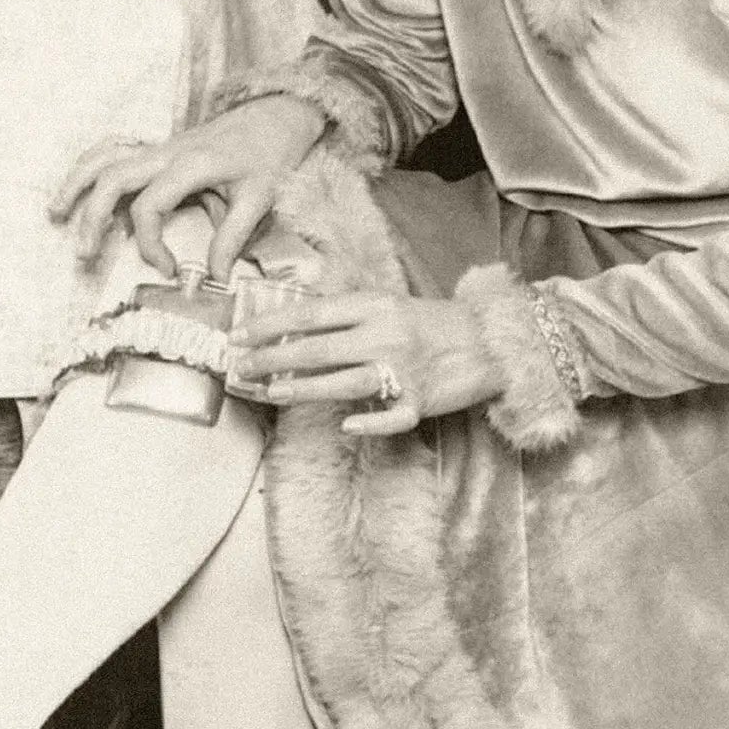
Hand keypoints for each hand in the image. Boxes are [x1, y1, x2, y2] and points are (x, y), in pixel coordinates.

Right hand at [48, 95, 325, 277]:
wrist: (275, 117)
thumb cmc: (269, 156)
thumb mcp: (259, 199)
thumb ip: (232, 238)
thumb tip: (214, 278)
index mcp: (190, 165)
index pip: (149, 206)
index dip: (152, 244)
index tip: (171, 271)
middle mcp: (166, 152)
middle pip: (112, 179)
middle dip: (92, 217)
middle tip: (84, 255)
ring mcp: (159, 147)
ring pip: (104, 157)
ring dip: (76, 183)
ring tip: (54, 214)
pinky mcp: (158, 147)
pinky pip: (114, 148)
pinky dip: (91, 164)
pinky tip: (78, 185)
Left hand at [228, 291, 501, 437]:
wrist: (489, 341)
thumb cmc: (430, 323)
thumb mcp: (388, 303)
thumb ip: (346, 312)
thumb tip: (292, 317)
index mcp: (375, 305)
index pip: (311, 314)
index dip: (270, 326)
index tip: (239, 335)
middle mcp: (386, 334)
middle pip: (317, 349)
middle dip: (272, 359)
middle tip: (240, 368)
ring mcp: (404, 369)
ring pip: (341, 383)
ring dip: (300, 390)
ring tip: (268, 393)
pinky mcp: (421, 401)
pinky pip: (389, 416)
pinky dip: (369, 422)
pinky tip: (346, 425)